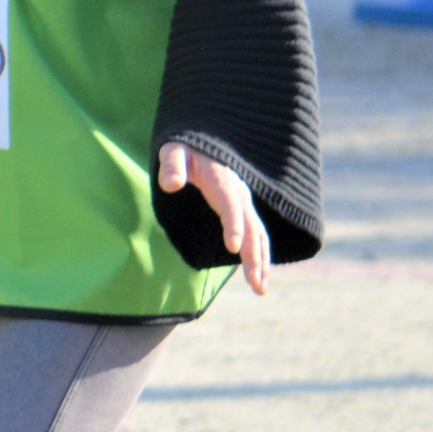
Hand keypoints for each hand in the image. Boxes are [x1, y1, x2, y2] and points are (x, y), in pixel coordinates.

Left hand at [157, 141, 271, 295]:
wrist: (204, 142)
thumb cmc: (185, 148)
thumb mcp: (174, 151)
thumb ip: (172, 166)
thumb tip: (171, 185)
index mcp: (222, 181)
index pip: (230, 205)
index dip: (233, 225)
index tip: (233, 247)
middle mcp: (239, 194)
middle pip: (251, 227)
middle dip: (255, 255)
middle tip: (256, 283)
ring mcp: (244, 203)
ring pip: (258, 234)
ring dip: (261, 261)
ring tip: (261, 288)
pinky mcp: (243, 211)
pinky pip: (256, 234)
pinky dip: (261, 254)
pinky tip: (259, 275)